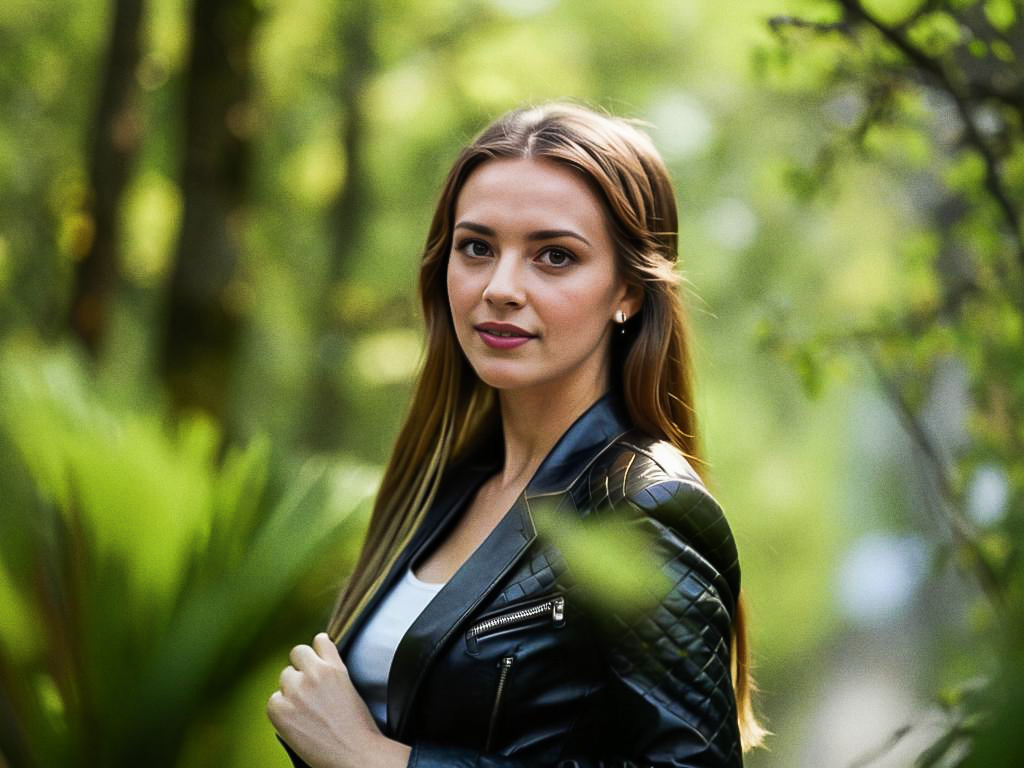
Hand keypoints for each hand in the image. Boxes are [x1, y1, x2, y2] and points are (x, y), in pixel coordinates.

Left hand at [267, 632, 410, 767]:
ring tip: (304, 708)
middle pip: (297, 653)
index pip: (319, 640)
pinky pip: (273, 700)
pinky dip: (281, 709)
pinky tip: (295, 719)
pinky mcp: (281, 710)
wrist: (354, 753)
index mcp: (335, 667)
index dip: (317, 650)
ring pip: (284, 677)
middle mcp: (314, 674)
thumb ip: (333, 671)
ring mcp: (296, 691)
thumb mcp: (351, 688)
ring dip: (291, 688)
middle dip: (301, 667)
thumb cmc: (357, 728)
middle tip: (307, 686)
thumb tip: (318, 666)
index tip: (315, 656)